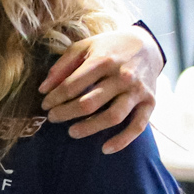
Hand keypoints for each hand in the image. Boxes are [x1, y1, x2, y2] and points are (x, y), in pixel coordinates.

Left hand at [41, 25, 162, 152]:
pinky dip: (123, 140)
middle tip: (53, 118)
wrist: (148, 44)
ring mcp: (138, 91)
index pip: (72, 86)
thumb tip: (43, 89)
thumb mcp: (84, 47)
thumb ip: (62, 66)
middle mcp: (123, 77)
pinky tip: (105, 149)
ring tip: (72, 132)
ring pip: (112, 116)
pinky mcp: (150, 102)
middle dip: (66, 113)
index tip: (45, 105)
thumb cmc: (109, 47)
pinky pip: (138, 126)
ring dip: (89, 128)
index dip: (54, 98)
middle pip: (89, 103)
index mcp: (104, 61)